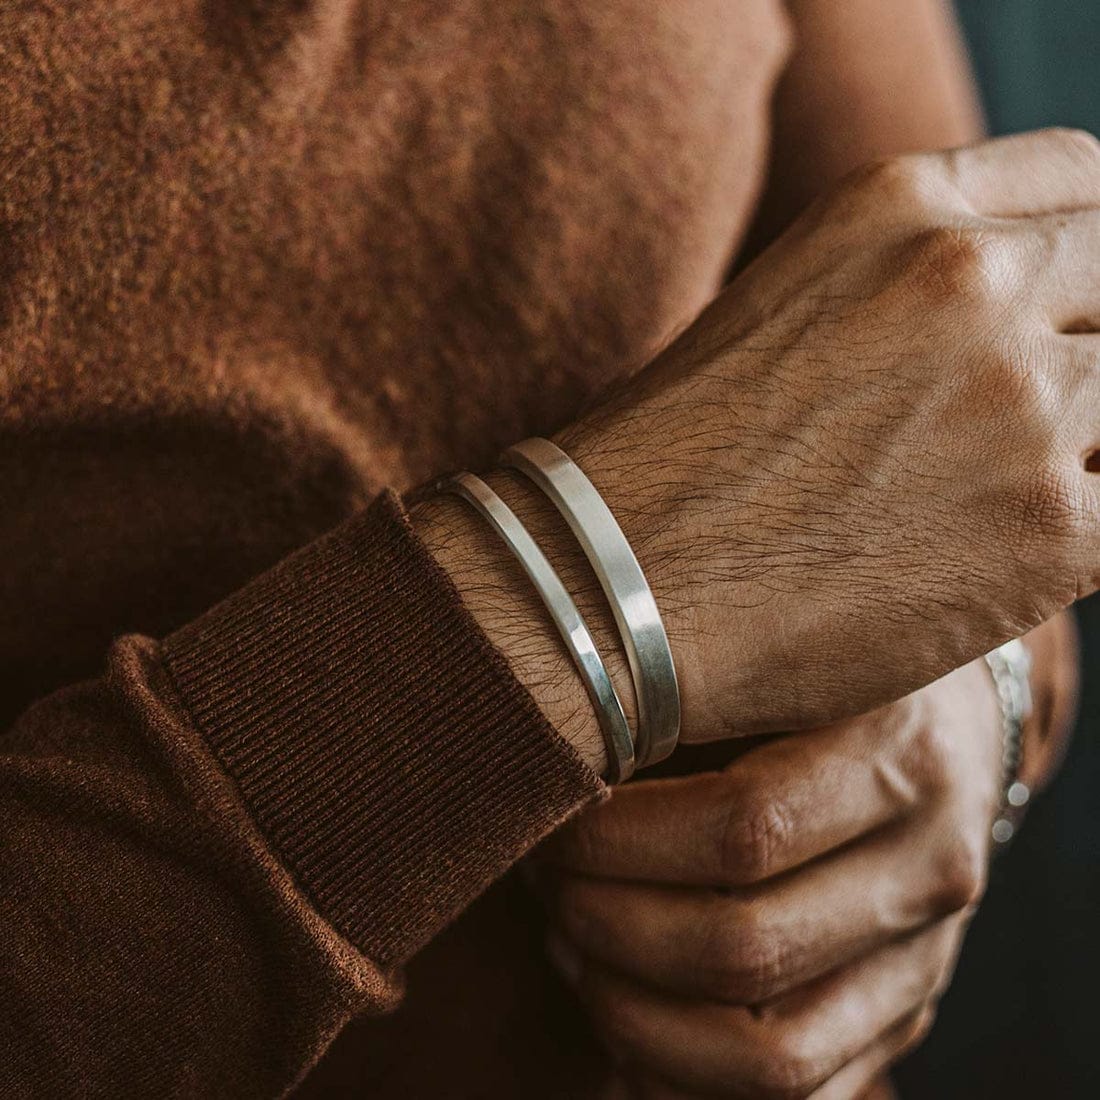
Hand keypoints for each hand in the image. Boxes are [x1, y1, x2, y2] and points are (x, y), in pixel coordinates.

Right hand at [420, 128, 1099, 772]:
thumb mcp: (787, 307)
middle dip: (1089, 352)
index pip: (1087, 184)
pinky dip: (1085, 532)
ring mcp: (1022, 401)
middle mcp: (974, 279)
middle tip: (1018, 428)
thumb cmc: (676, 460)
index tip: (1071, 310)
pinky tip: (1007, 555)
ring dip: (1083, 450)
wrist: (611, 580)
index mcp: (903, 206)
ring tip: (988, 501)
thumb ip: (912, 284)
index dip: (1091, 255)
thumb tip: (1019, 315)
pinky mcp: (1050, 530)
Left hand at [531, 660, 1003, 1097]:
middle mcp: (931, 866)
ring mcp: (928, 956)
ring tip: (567, 943)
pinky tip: (621, 1009)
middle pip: (742, 950)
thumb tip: (553, 754)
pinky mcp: (908, 1013)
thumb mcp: (775, 649)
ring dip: (632, 1015)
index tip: (550, 818)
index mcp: (901, 754)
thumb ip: (686, 693)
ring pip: (770, 1056)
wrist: (946, 722)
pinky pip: (798, 1095)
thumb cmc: (827, 672)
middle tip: (544, 879)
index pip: (740, 829)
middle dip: (606, 925)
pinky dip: (684, 1074)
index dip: (616, 839)